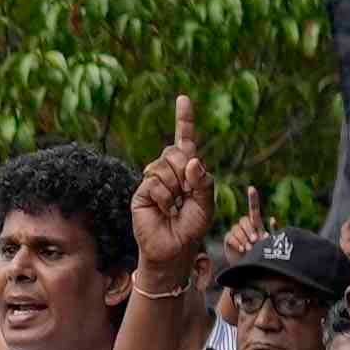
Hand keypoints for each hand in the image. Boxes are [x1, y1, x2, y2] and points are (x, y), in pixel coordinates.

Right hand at [130, 99, 214, 289]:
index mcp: (187, 171)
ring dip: (176, 187)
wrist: (173, 250)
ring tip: (176, 205)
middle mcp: (169, 172)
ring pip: (165, 166)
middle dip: (187, 172)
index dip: (184, 120)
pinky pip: (156, 183)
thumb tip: (192, 160)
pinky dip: (166, 198)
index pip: (185, 141)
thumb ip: (204, 182)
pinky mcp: (142, 192)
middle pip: (177, 152)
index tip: (183, 98)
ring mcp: (153, 180)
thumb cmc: (191, 228)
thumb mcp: (207, 205)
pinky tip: (166, 210)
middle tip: (187, 194)